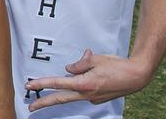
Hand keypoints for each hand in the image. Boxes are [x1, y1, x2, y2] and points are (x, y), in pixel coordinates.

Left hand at [26, 49, 153, 110]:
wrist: (136, 77)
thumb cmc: (117, 66)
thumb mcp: (96, 59)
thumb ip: (79, 64)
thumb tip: (68, 69)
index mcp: (84, 84)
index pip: (58, 84)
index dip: (42, 84)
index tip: (29, 85)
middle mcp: (86, 94)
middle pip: (60, 99)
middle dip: (43, 103)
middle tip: (30, 106)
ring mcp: (92, 99)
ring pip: (71, 96)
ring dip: (60, 94)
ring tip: (47, 92)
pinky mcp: (97, 99)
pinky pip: (82, 92)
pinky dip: (79, 86)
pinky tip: (86, 77)